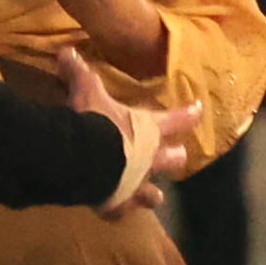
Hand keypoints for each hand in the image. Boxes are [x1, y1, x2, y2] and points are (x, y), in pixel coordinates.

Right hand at [60, 49, 199, 216]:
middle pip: (172, 158)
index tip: (199, 110)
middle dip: (175, 156)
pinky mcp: (115, 205)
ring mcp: (134, 185)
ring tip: (154, 196)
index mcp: (148, 129)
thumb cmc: (93, 121)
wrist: (82, 158)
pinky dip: (117, 211)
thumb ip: (78, 72)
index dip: (188, 114)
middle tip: (177, 155)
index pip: (177, 120)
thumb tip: (66, 51)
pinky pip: (119, 212)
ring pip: (152, 194)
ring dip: (152, 193)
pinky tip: (114, 213)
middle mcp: (149, 159)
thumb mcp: (85, 91)